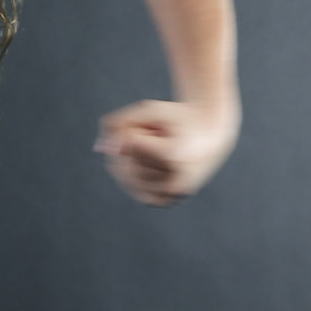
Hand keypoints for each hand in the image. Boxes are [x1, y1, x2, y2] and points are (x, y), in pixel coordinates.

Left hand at [93, 98, 239, 206]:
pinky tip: (147, 162)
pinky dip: (132, 171)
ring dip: (135, 157)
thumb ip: (120, 122)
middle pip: (128, 159)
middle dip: (135, 144)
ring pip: (126, 174)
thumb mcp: (151, 109)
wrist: (210, 137)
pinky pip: (130, 185)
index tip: (158, 128)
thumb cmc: (179, 120)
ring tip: (160, 150)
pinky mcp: (161, 201)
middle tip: (159, 138)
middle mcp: (174, 182)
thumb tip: (100, 149)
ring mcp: (168, 196)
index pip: (130, 141)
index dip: (137, 129)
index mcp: (176, 158)